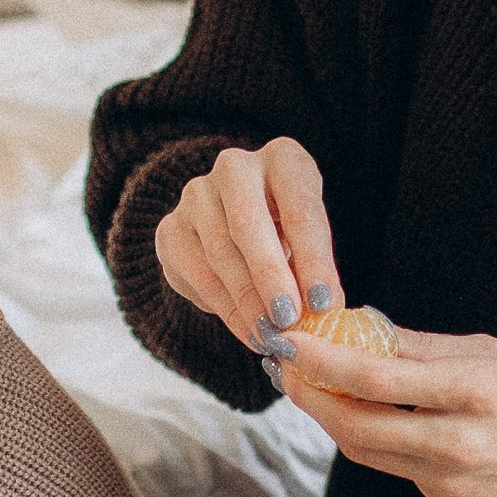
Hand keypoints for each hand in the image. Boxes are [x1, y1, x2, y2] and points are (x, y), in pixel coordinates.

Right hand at [154, 139, 342, 348]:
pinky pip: (198, 274)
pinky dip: (227, 310)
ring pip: (220, 254)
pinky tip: (248, 332)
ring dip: (248, 303)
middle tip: (288, 321)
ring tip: (272, 336)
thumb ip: (314, 268)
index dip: (313, 259)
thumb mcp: (307, 239)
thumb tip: (325, 312)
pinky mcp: (171, 228)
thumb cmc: (284, 230)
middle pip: (248, 225)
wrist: (230, 223)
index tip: (323, 303)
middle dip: (270, 278)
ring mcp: (196, 195)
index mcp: (283, 160)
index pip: (300, 208)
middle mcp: (234, 167)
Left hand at [267, 321, 496, 496]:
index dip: (321, 359)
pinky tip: (381, 414)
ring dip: (335, 418)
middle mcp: (460, 443)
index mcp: (477, 391)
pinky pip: (399, 466)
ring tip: (317, 384)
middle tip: (286, 367)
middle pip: (355, 426)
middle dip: (310, 396)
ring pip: (369, 450)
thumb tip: (366, 326)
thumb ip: (425, 346)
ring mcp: (452, 482)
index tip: (289, 341)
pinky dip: (381, 438)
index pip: (376, 376)